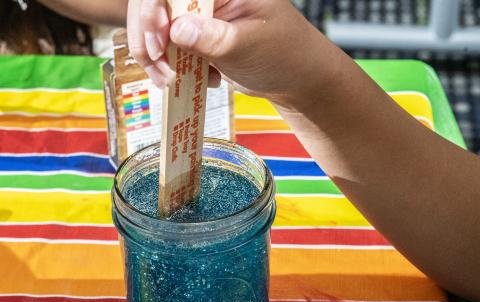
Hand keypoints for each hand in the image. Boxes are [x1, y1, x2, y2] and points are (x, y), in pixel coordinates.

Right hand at [127, 0, 325, 106]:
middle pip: (157, 4)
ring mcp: (202, 17)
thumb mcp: (250, 45)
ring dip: (157, 57)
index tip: (158, 42)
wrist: (295, 78)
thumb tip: (176, 29)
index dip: (154, 10)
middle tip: (158, 68)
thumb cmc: (285, 55)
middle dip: (149, 37)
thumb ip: (213, 37)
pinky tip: (198, 79)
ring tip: (169, 81)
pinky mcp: (200, 38)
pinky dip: (174, 67)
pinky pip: (172, 48)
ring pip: (159, 28)